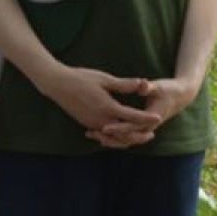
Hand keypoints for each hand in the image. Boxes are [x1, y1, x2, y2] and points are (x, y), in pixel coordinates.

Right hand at [38, 65, 159, 134]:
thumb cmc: (82, 78)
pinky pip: (104, 136)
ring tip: (139, 135)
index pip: (132, 116)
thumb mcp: (105, 79)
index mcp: (108, 107)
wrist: (58, 85)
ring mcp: (93, 124)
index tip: (158, 118)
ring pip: (114, 138)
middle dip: (139, 135)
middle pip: (125, 134)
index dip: (146, 118)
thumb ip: (124, 84)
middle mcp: (101, 120)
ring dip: (127, 138)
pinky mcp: (87, 124)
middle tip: (152, 133)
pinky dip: (115, 137)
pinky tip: (120, 133)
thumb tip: (142, 82)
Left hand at [85, 77, 197, 148]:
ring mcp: (143, 129)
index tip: (104, 126)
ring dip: (108, 139)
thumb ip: (148, 87)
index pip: (132, 126)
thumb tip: (142, 84)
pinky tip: (99, 132)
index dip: (118, 127)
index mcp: (151, 118)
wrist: (179, 97)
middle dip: (108, 137)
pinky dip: (113, 137)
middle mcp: (147, 127)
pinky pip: (125, 137)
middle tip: (91, 132)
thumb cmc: (168, 90)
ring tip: (90, 134)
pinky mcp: (140, 127)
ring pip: (124, 140)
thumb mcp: (158, 86)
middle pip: (126, 138)